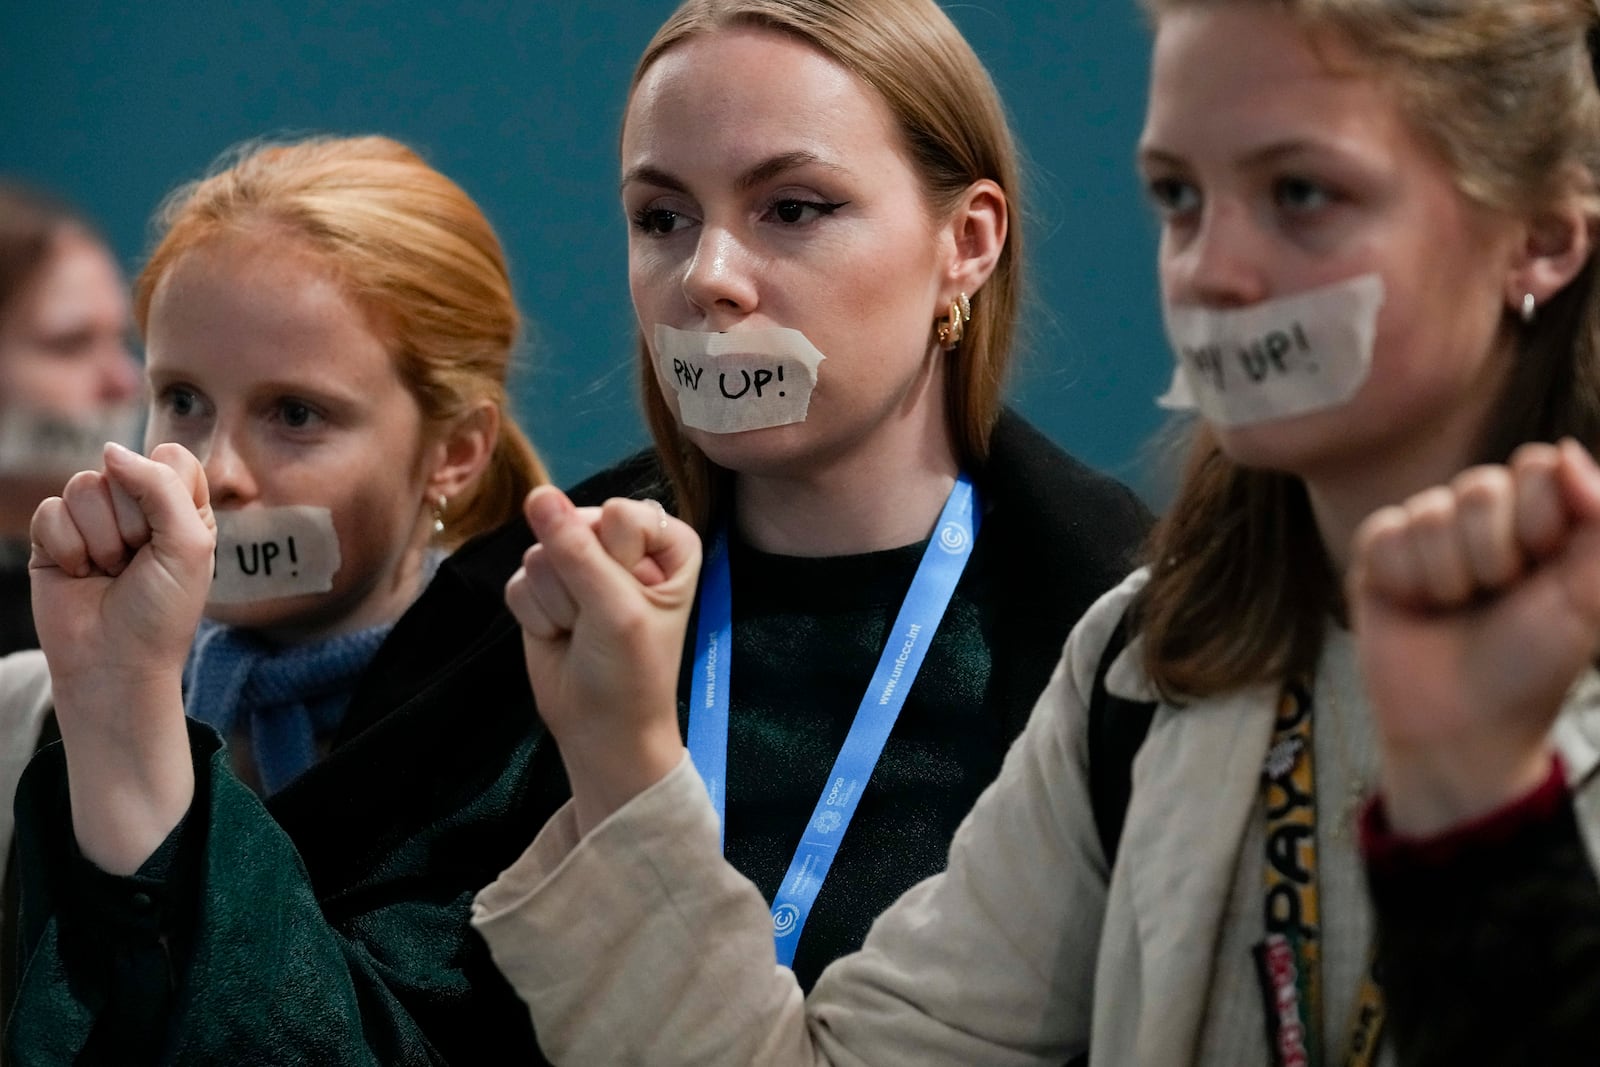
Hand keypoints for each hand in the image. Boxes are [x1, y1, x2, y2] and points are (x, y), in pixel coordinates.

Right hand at [28, 441, 214, 871]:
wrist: (115, 664)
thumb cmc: (162, 611)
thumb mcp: (187, 546)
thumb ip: (160, 487)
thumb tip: (110, 449)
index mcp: (181, 504)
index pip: (170, 456)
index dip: (166, 492)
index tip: (172, 538)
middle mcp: (137, 505)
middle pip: (122, 469)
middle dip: (133, 523)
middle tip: (137, 564)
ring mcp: (93, 517)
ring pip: (84, 487)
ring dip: (101, 540)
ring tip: (110, 573)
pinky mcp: (53, 535)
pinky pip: (51, 512)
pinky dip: (68, 549)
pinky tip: (81, 575)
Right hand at [505, 487, 700, 833]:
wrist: (600, 730)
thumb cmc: (629, 672)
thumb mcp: (614, 610)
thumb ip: (575, 550)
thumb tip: (536, 493)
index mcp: (665, 540)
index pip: (621, 513)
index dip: (617, 561)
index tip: (631, 603)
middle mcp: (623, 543)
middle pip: (574, 525)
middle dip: (579, 581)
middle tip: (601, 624)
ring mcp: (579, 562)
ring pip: (540, 552)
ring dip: (556, 603)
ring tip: (581, 633)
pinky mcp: (543, 586)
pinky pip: (519, 578)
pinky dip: (535, 614)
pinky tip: (558, 636)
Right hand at [1349, 439, 1599, 834]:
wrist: (1461, 726)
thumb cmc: (1530, 666)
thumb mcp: (1584, 597)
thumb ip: (1598, 523)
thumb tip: (1565, 451)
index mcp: (1540, 520)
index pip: (1536, 466)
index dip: (1538, 516)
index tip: (1541, 568)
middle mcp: (1483, 520)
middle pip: (1480, 486)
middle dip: (1491, 554)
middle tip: (1495, 598)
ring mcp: (1427, 534)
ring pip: (1429, 512)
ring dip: (1447, 576)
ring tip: (1453, 610)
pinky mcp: (1378, 555)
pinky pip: (1384, 534)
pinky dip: (1403, 579)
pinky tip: (1415, 606)